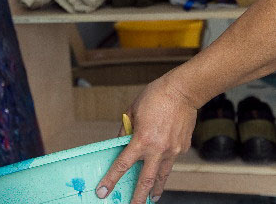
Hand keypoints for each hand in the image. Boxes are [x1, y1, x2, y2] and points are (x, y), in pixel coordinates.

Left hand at [96, 73, 196, 202]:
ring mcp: (172, 150)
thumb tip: (121, 141)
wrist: (183, 91)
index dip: (111, 179)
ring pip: (162, 176)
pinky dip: (165, 163)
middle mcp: (158, 149)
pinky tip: (163, 160)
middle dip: (138, 197)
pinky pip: (171, 160)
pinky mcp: (182, 148)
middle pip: (146, 180)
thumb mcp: (133, 110)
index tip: (103, 191)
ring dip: (156, 189)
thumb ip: (126, 129)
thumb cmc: (156, 96)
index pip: (123, 164)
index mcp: (142, 139)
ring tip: (152, 198)